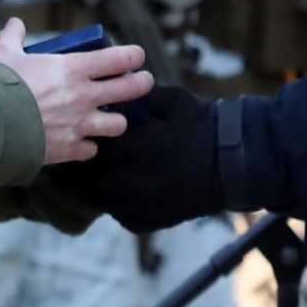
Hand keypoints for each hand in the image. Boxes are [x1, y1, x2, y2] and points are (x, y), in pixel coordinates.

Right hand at [0, 17, 151, 165]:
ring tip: (111, 118)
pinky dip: (88, 146)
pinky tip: (82, 142)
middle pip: (131, 89)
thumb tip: (15, 24)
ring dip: (116, 121)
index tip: (137, 57)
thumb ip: (13, 37)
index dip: (134, 56)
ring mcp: (80, 125)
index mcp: (74, 69)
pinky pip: (91, 150)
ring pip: (118, 124)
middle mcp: (84, 96)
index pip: (120, 59)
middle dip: (142, 84)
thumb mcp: (5, 54)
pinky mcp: (70, 149)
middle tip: (143, 82)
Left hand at [50, 83, 224, 230]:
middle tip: (75, 162)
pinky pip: (121, 215)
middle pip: (87, 181)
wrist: (231, 164)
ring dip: (95, 189)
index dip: (80, 145)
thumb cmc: (202, 127)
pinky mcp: (147, 220)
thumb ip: (140, 97)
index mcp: (134, 148)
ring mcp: (138, 204)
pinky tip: (123, 191)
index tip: (75, 138)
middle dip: (79, 172)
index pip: (91, 150)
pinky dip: (118, 204)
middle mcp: (131, 181)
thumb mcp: (171, 102)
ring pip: (99, 200)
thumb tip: (117, 86)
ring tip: (94, 177)